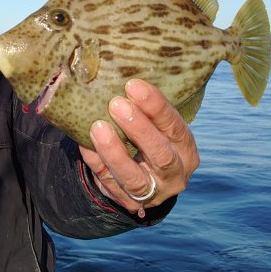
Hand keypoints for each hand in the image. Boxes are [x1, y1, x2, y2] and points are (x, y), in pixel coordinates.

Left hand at [79, 79, 199, 216]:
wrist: (147, 176)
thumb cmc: (150, 135)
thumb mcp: (159, 124)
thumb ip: (147, 106)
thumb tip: (121, 68)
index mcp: (186, 147)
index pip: (175, 126)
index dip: (156, 107)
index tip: (134, 86)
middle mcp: (175, 173)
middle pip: (160, 154)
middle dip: (138, 129)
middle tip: (116, 104)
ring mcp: (154, 192)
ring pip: (135, 178)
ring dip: (115, 152)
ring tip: (97, 127)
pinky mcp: (130, 203)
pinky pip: (110, 183)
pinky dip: (96, 162)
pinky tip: (84, 143)